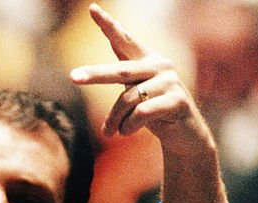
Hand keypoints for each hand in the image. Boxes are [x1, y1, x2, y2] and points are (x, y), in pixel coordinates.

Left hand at [70, 4, 213, 155]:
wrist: (184, 135)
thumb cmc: (153, 112)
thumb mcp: (134, 93)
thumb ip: (120, 78)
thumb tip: (87, 70)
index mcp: (147, 60)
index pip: (125, 40)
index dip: (108, 25)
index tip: (92, 9)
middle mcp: (160, 65)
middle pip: (120, 71)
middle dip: (95, 74)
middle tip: (73, 77)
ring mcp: (170, 82)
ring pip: (127, 100)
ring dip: (114, 120)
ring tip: (110, 132)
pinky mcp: (178, 101)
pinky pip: (141, 114)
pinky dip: (128, 127)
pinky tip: (125, 133)